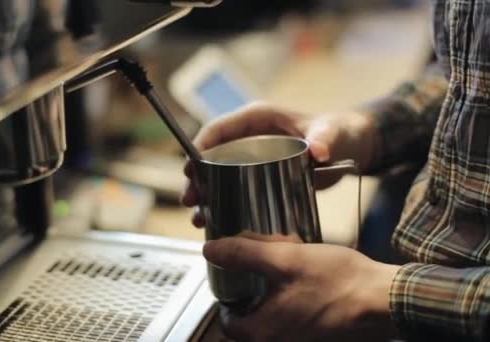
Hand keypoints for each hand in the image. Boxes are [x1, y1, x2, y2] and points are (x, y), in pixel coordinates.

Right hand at [182, 102, 376, 226]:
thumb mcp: (332, 133)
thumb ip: (325, 137)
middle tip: (191, 199)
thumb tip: (318, 150)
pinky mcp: (260, 177)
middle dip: (197, 178)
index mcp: (257, 119)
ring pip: (218, 176)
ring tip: (199, 217)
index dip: (200, 146)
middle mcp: (249, 138)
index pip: (219, 129)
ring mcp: (253, 158)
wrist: (352, 149)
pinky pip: (234, 189)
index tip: (190, 167)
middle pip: (212, 156)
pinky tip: (216, 223)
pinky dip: (223, 204)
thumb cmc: (340, 132)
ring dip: (206, 195)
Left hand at [204, 236, 399, 341]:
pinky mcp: (319, 334)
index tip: (237, 272)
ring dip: (279, 280)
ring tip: (294, 253)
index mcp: (263, 332)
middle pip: (253, 309)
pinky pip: (295, 312)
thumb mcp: (284, 258)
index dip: (227, 292)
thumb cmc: (338, 282)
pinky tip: (310, 267)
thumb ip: (243, 254)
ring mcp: (301, 340)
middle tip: (273, 253)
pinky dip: (296, 290)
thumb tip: (210, 251)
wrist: (387, 299)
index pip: (227, 320)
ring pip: (275, 307)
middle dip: (259, 277)